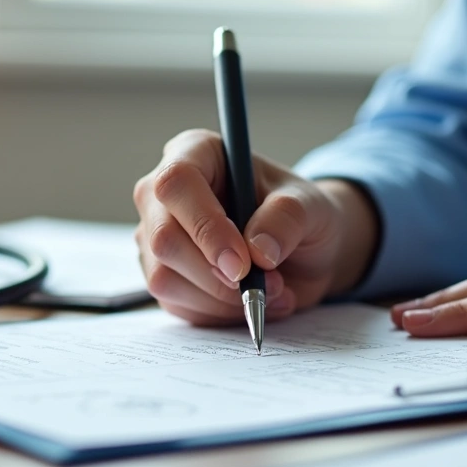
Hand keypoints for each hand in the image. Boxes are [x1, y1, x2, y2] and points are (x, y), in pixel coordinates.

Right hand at [133, 129, 375, 324]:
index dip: (205, 225)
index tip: (241, 263)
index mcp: (196, 153)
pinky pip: (177, 304)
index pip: (177, 183)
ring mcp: (157, 237)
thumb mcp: (310, 206)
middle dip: (216, 274)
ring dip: (223, 298)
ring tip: (271, 289)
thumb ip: (287, 218)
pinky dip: (219, 312)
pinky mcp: (164, 275)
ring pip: (165, 278)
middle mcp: (164, 194)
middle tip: (267, 282)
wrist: (303, 252)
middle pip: (163, 238)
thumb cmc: (300, 214)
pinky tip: (250, 300)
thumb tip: (259, 248)